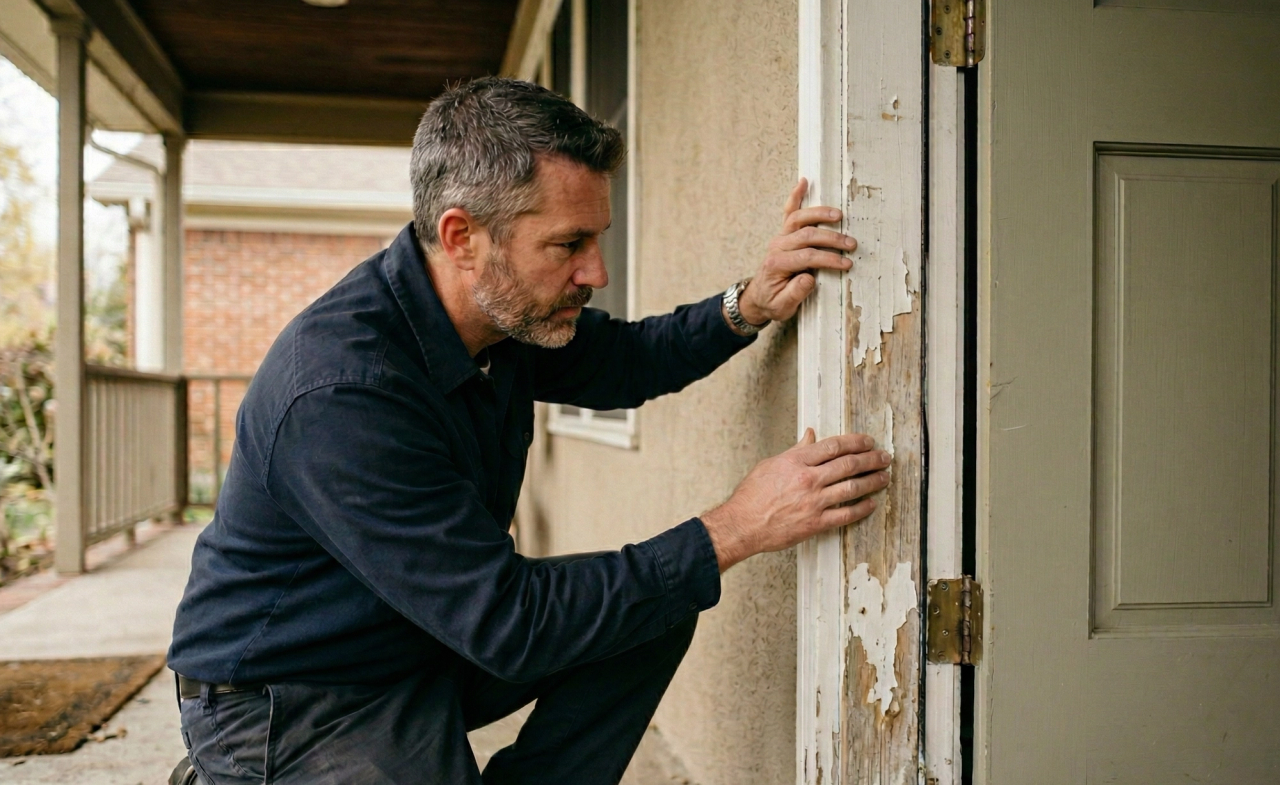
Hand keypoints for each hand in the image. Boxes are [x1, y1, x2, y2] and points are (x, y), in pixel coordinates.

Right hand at [700, 429, 890, 571]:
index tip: (868, 441)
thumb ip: (795, 450)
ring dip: (872, 481)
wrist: (742, 524)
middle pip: (849, 464)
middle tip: (885, 457)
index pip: (834, 446)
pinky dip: (862, 509)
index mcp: (796, 461)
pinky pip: (846, 515)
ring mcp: (813, 502)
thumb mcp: (771, 464)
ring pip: (852, 488)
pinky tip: (871, 503)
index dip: (856, 442)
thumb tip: (810, 435)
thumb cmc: (752, 495)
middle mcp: (808, 479)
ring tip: (884, 477)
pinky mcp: (815, 523)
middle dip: (871, 459)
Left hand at [736, 179, 856, 326]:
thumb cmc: (773, 302)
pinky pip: (789, 212)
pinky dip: (795, 196)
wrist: (758, 297)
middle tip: (851, 244)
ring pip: (800, 219)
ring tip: (839, 215)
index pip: (807, 256)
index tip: (846, 263)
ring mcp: (780, 237)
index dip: (828, 259)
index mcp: (777, 264)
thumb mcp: (782, 307)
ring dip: (820, 214)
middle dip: (831, 239)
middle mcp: (777, 246)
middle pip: (807, 235)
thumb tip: (809, 278)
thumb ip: (795, 294)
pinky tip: (804, 182)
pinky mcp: (783, 233)